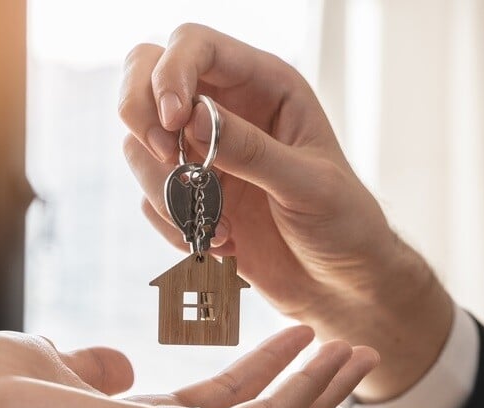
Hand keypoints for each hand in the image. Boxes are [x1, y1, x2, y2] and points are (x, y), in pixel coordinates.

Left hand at [0, 325, 376, 407]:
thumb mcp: (50, 362)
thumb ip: (90, 365)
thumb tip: (115, 364)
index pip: (222, 402)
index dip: (266, 368)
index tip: (299, 332)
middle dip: (310, 385)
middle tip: (352, 346)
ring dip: (322, 390)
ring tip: (362, 350)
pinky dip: (306, 392)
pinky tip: (334, 357)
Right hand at [120, 24, 454, 400]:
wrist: (342, 285)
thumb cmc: (344, 226)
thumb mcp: (307, 186)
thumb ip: (250, 150)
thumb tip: (191, 117)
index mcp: (265, 86)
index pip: (194, 45)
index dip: (170, 72)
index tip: (172, 121)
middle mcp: (227, 110)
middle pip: (145, 74)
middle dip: (140, 114)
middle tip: (165, 155)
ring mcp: (202, 153)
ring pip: (138, 143)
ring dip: (164, 188)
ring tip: (218, 227)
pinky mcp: (190, 196)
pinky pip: (151, 196)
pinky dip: (172, 223)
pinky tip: (222, 244)